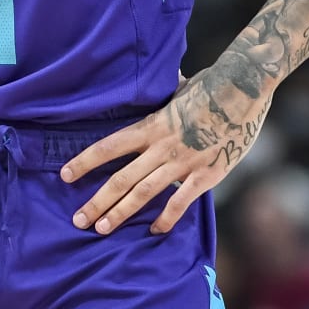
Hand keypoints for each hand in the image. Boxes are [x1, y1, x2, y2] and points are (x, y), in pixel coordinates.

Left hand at [60, 66, 270, 234]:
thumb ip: (165, 94)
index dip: (85, 161)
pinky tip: (154, 230)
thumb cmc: (211, 86)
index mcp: (150, 125)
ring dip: (121, 212)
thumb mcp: (179, 89)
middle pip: (121, 178)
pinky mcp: (206, 174)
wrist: (242, 90)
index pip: (109, 146)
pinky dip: (166, 218)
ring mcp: (183, 162)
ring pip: (143, 192)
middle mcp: (160, 146)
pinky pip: (181, 201)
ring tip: (102, 229)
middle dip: (97, 201)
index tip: (65, 175)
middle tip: (78, 220)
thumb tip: (165, 77)